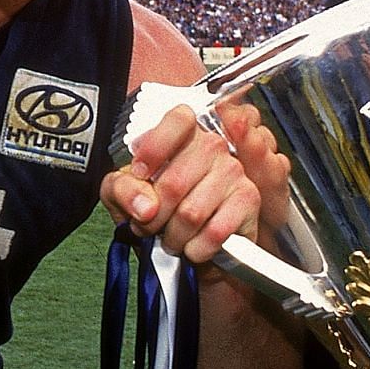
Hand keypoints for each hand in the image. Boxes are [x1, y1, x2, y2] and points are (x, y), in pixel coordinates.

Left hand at [100, 103, 261, 263]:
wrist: (191, 246)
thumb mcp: (125, 194)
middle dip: (153, 217)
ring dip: (173, 237)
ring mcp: (233, 171)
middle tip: (148, 225)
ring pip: (190, 214)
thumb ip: (122, 189)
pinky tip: (193, 245)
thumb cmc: (158, 210)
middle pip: (173, 183)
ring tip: (171, 237)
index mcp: (183, 133)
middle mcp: (213, 146)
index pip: (178, 120)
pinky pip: (214, 232)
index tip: (139, 173)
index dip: (153, 148)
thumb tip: (145, 205)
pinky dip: (196, 248)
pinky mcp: (248, 200)